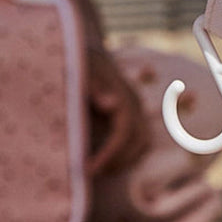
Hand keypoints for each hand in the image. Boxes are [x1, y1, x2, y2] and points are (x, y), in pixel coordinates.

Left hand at [85, 45, 149, 175]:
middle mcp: (133, 101)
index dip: (110, 154)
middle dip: (117, 161)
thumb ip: (95, 87)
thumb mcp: (80, 72)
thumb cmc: (77, 63)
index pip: (125, 131)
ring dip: (124, 160)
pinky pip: (139, 140)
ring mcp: (134, 106)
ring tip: (97, 170)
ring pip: (143, 142)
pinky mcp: (130, 112)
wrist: (81, 49)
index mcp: (122, 93)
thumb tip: (114, 104)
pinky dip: (126, 155)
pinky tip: (104, 162)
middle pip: (139, 140)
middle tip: (88, 172)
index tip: (88, 169)